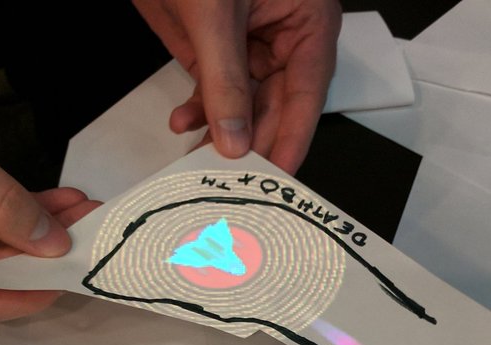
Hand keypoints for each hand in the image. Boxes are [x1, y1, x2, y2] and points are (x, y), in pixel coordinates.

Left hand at [132, 0, 340, 173]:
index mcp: (307, 21)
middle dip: (251, 143)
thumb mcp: (215, 17)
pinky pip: (215, 92)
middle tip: (234, 181)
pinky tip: (183, 123)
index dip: (292, 137)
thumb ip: (224, 82)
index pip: (306, 93)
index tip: (279, 176)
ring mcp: (250, 46)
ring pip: (244, 106)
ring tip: (199, 160)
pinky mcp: (218, 51)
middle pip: (276, 107)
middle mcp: (285, 38)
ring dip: (220, 132)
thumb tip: (233, 140)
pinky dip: (198, 111)